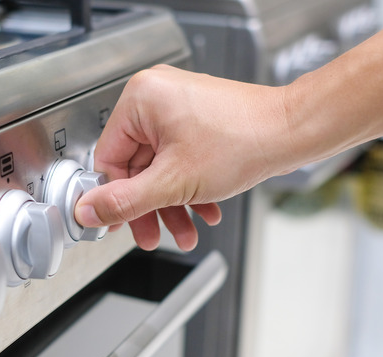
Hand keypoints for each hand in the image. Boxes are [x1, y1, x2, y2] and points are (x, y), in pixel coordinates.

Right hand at [74, 65, 294, 250]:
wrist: (294, 132)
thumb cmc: (245, 141)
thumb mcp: (172, 183)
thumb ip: (124, 201)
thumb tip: (87, 211)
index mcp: (141, 99)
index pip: (108, 157)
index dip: (114, 197)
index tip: (118, 222)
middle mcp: (156, 96)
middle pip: (135, 165)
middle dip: (149, 206)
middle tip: (150, 234)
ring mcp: (179, 106)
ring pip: (160, 167)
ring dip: (171, 203)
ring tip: (183, 230)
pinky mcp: (198, 119)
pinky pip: (179, 158)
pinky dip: (188, 187)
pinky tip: (202, 209)